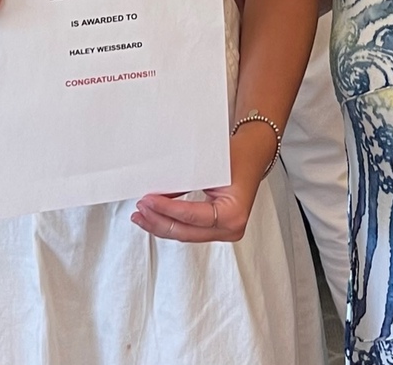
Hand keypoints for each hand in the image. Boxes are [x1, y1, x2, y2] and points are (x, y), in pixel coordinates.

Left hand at [129, 124, 275, 243]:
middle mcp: (231, 228)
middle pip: (186, 232)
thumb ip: (184, 183)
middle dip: (159, 222)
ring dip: (161, 226)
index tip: (146, 200)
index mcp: (233, 214)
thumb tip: (155, 192)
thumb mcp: (209, 167)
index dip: (165, 209)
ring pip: (185, 235)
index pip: (191, 216)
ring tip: (141, 217)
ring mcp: (225, 232)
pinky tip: (155, 219)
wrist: (252, 157)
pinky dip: (172, 224)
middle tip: (140, 209)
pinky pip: (190, 231)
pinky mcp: (217, 230)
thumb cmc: (237, 158)